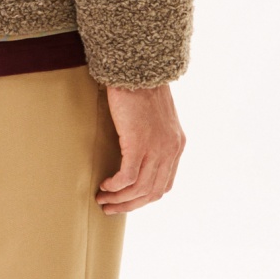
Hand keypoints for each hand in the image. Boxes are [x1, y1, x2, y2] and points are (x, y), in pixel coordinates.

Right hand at [96, 83, 185, 214]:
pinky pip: (128, 176)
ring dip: (119, 199)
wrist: (139, 70)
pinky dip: (115, 186)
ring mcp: (157, 148)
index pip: (164, 184)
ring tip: (102, 199)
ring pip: (140, 188)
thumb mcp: (156, 118)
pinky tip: (104, 185)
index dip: (144, 198)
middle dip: (130, 205)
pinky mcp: (139, 143)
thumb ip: (154, 138)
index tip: (126, 201)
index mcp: (177, 145)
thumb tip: (138, 153)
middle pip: (153, 192)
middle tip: (110, 208)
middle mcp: (171, 150)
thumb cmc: (141, 90)